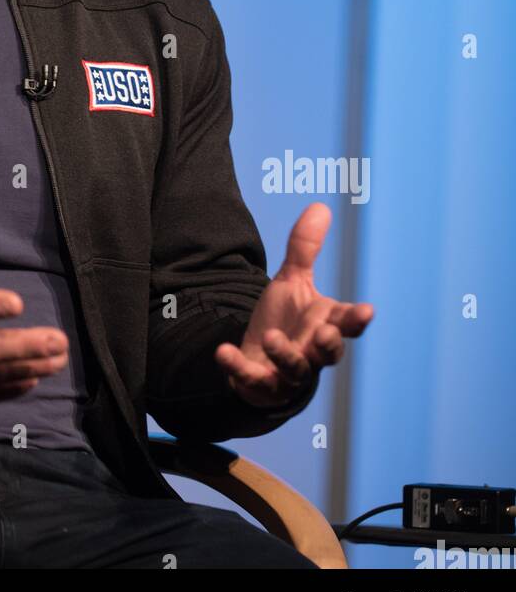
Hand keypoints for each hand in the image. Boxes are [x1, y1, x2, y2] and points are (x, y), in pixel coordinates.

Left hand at [214, 203, 373, 409]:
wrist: (260, 358)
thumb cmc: (286, 320)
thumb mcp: (292, 281)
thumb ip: (305, 249)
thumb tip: (319, 206)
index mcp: (325, 325)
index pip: (347, 324)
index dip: (357, 319)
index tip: (367, 311)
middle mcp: (312, 353)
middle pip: (329, 354)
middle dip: (328, 345)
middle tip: (324, 333)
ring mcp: (288, 373)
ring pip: (295, 370)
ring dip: (284, 354)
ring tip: (270, 337)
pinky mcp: (261, 385)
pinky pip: (253, 379)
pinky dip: (239, 367)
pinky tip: (223, 351)